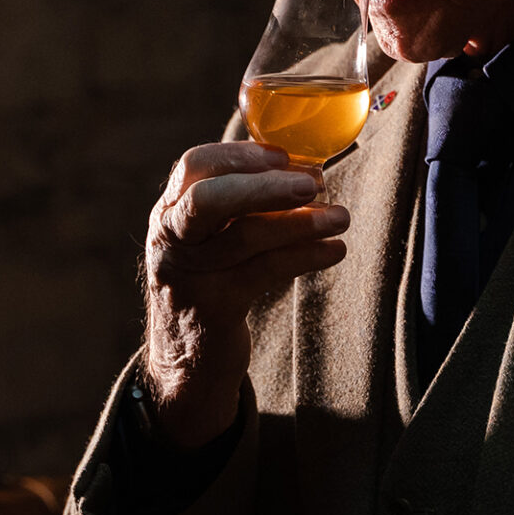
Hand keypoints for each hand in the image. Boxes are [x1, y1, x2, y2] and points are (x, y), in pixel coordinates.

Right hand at [142, 141, 348, 447]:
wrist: (187, 359)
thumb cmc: (213, 279)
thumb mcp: (211, 236)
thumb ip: (242, 200)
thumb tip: (306, 164)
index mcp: (171, 211)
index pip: (194, 166)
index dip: (240, 155)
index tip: (285, 155)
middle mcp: (172, 240)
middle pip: (210, 200)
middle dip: (265, 186)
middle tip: (315, 181)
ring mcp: (191, 276)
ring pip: (244, 238)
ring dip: (300, 223)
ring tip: (341, 217)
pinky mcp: (215, 309)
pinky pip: (265, 273)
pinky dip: (305, 256)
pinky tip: (335, 250)